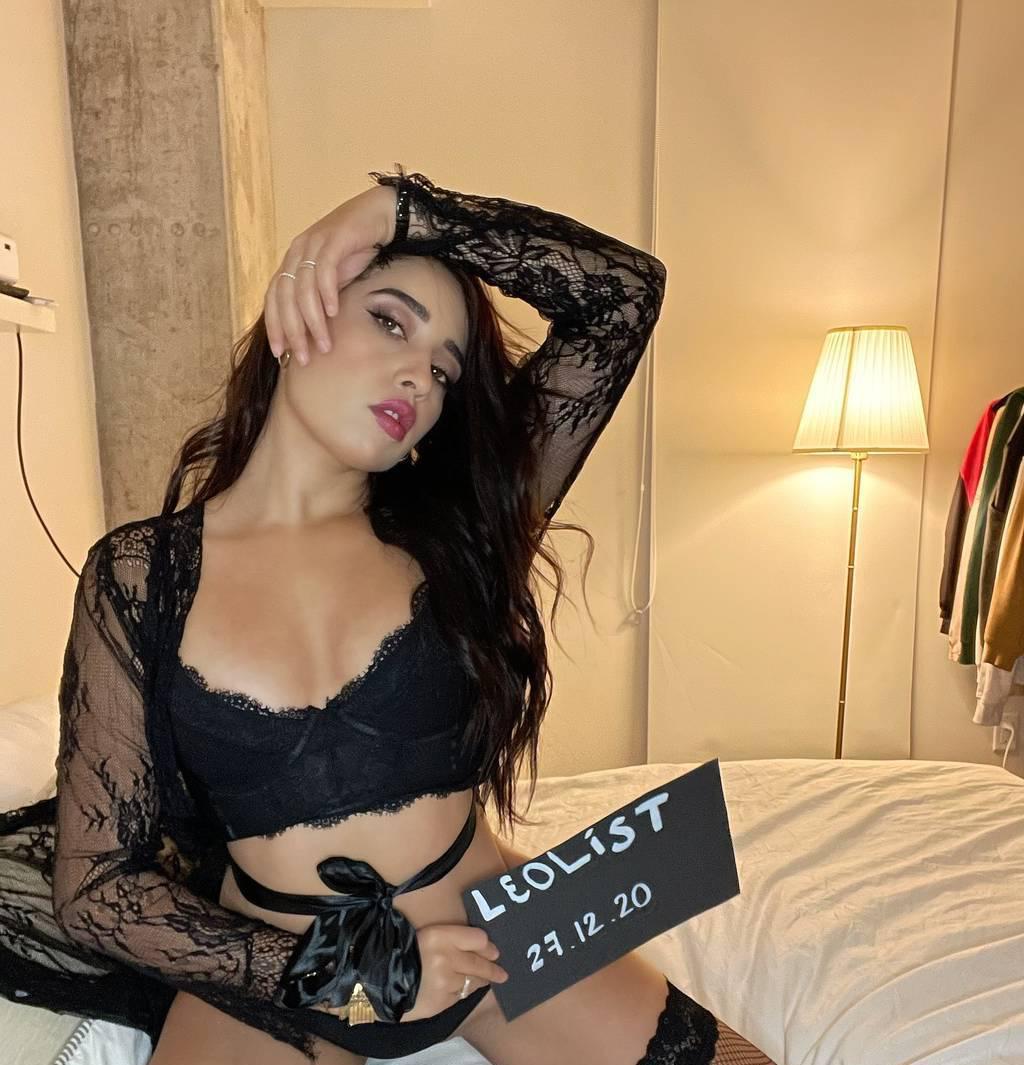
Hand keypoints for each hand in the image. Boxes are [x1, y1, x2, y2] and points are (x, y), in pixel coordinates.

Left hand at [265, 184, 398, 366]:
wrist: (378, 216)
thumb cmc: (356, 249)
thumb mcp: (333, 279)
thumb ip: (319, 300)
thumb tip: (311, 334)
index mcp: (292, 262)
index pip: (274, 298)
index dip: (275, 326)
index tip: (281, 353)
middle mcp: (297, 252)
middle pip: (286, 297)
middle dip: (294, 331)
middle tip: (304, 357)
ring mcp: (315, 243)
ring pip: (304, 288)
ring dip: (314, 320)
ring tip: (325, 343)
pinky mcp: (334, 238)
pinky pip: (325, 269)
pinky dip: (327, 293)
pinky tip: (334, 311)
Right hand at [398, 923, 508, 1023]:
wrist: (381, 981)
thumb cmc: (406, 952)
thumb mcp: (428, 935)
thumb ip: (453, 938)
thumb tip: (483, 945)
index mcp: (439, 935)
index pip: (477, 938)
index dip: (487, 945)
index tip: (493, 950)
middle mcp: (445, 957)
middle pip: (479, 961)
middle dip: (493, 968)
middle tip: (503, 973)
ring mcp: (445, 981)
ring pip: (473, 981)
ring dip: (480, 981)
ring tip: (488, 981)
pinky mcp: (443, 1001)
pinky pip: (461, 995)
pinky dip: (463, 992)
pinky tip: (462, 989)